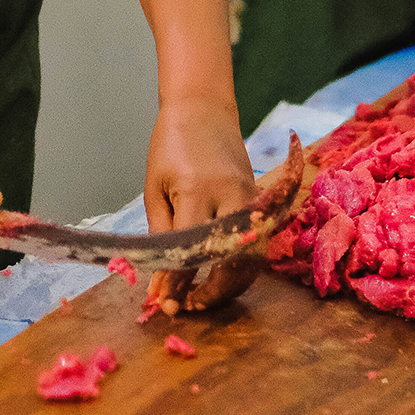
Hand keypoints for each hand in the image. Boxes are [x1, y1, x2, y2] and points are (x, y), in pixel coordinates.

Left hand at [143, 96, 255, 315]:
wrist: (203, 107)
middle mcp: (230, 195)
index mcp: (197, 190)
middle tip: (189, 306)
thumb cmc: (170, 144)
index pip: (190, 251)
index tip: (165, 307)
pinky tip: (222, 274)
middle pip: (232, 260)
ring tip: (205, 295)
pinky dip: (242, 265)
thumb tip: (159, 286)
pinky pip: (257, 241)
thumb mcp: (155, 188)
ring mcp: (250, 196)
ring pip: (253, 255)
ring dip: (233, 284)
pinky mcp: (258, 198)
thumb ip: (160, 237)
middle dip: (213, 292)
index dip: (177, 284)